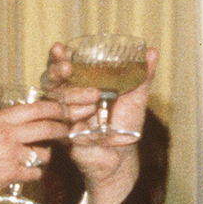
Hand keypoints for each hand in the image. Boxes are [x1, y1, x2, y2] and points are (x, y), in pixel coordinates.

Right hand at [0, 98, 69, 198]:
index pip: (34, 109)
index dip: (54, 108)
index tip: (62, 109)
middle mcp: (7, 135)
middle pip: (46, 127)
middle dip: (61, 128)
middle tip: (66, 130)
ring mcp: (11, 155)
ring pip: (44, 153)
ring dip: (44, 156)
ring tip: (35, 157)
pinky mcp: (12, 174)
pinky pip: (35, 173)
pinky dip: (33, 174)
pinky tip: (25, 173)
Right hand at [41, 42, 158, 203]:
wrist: (121, 156)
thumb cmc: (126, 126)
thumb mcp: (136, 97)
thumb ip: (141, 75)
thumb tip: (152, 52)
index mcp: (82, 84)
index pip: (64, 65)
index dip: (59, 56)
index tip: (60, 47)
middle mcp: (68, 97)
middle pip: (50, 79)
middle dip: (55, 71)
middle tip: (66, 67)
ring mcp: (62, 115)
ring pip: (53, 98)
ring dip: (72, 94)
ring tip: (94, 98)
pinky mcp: (61, 133)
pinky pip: (58, 121)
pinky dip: (73, 116)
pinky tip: (86, 118)